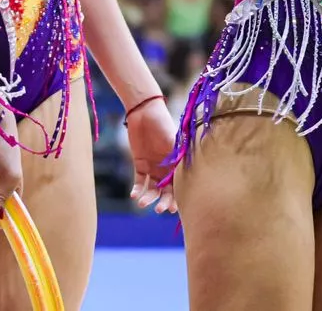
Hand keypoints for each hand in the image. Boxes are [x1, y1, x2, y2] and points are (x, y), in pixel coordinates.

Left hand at [126, 96, 178, 213]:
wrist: (144, 112)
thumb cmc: (163, 124)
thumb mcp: (174, 142)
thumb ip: (179, 158)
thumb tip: (187, 176)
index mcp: (178, 164)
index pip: (180, 186)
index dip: (178, 199)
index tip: (174, 209)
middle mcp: (167, 169)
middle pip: (166, 191)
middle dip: (164, 202)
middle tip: (159, 210)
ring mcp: (153, 167)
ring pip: (152, 189)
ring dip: (148, 198)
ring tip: (142, 203)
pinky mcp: (140, 164)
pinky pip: (139, 181)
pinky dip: (137, 189)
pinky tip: (134, 195)